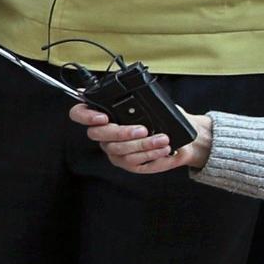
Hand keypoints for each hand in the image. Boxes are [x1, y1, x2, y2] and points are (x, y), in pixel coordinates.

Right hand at [74, 103, 210, 174]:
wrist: (183, 141)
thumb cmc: (166, 121)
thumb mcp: (155, 105)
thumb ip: (143, 101)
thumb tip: (141, 100)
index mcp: (105, 114)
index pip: (80, 113)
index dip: (86, 116)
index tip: (103, 117)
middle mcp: (104, 134)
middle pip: (97, 134)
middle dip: (122, 132)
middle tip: (143, 130)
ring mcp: (113, 150)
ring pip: (118, 149)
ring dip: (143, 144)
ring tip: (162, 139)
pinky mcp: (126, 163)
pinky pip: (132, 161)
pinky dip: (150, 154)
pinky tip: (162, 148)